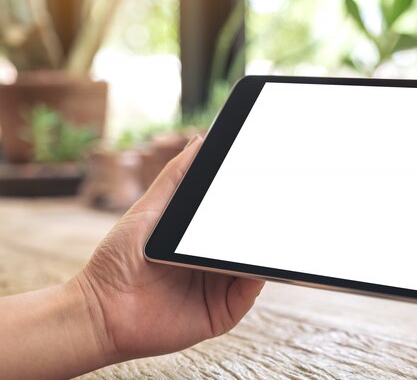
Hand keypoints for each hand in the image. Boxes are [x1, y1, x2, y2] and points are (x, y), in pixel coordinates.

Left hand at [74, 135, 264, 362]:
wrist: (100, 309)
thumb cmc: (117, 260)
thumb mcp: (148, 208)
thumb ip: (174, 177)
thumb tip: (199, 142)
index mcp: (199, 240)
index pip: (233, 220)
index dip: (249, 204)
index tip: (265, 183)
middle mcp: (213, 263)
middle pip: (246, 242)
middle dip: (262, 226)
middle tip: (277, 205)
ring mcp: (219, 288)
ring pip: (253, 266)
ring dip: (264, 251)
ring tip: (272, 232)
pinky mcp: (221, 313)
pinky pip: (248, 294)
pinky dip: (257, 279)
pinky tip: (258, 264)